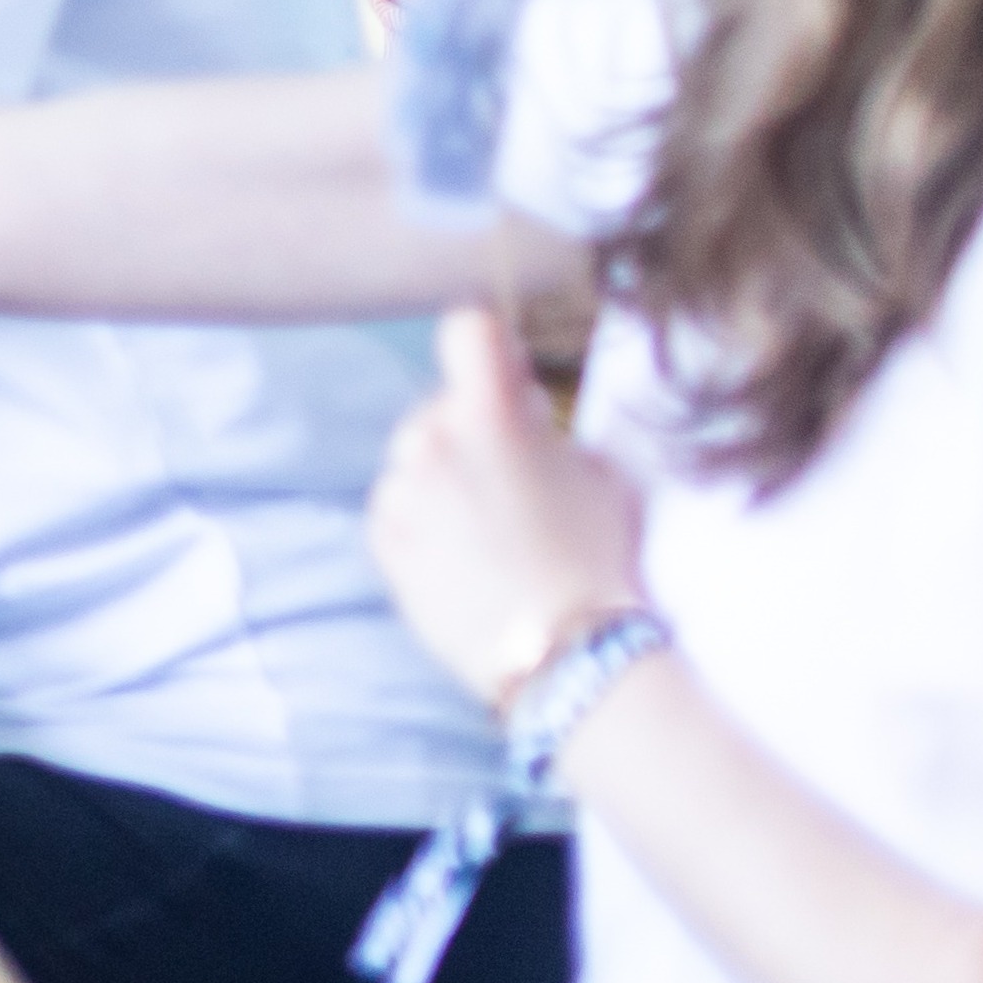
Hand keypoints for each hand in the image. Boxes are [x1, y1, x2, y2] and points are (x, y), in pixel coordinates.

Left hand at [369, 308, 650, 711]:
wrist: (566, 655)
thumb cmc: (597, 558)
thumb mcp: (602, 473)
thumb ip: (551, 430)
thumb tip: (524, 416)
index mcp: (488, 414)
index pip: (467, 327)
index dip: (491, 347)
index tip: (508, 378)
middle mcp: (430, 441)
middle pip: (443, 404)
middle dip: (473, 427)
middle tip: (513, 478)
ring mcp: (398, 492)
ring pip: (415, 458)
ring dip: (444, 477)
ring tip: (490, 530)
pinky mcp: (380, 540)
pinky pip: (397, 507)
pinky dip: (423, 520)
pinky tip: (464, 556)